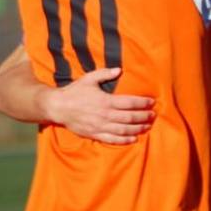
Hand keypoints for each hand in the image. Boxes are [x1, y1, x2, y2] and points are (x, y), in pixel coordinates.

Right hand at [38, 67, 154, 144]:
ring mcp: (100, 126)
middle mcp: (104, 115)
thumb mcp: (89, 78)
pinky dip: (124, 140)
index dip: (142, 103)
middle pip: (129, 117)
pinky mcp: (94, 134)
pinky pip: (112, 139)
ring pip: (123, 130)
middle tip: (152, 115)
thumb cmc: (74, 91)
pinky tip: (133, 139)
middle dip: (143, 117)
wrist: (58, 107)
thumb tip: (119, 70)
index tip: (151, 102)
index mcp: (105, 100)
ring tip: (147, 126)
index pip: (129, 102)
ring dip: (137, 129)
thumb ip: (105, 74)